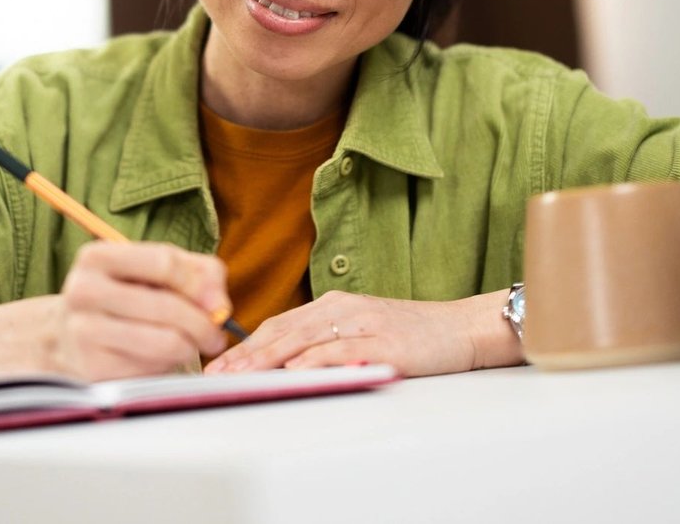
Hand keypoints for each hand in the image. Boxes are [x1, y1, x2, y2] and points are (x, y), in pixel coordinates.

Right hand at [49, 241, 232, 380]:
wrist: (70, 338)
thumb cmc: (125, 299)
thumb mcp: (157, 272)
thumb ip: (200, 273)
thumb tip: (218, 306)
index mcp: (97, 257)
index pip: (164, 262)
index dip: (198, 285)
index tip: (216, 304)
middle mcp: (83, 291)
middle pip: (167, 306)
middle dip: (203, 324)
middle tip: (214, 336)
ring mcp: (84, 332)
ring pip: (165, 342)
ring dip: (189, 347)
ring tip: (189, 346)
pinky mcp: (93, 369)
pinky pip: (152, 369)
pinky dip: (166, 366)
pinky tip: (159, 359)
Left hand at [203, 290, 490, 376]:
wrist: (461, 328)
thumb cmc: (413, 334)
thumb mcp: (361, 330)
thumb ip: (326, 340)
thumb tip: (285, 363)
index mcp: (333, 304)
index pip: (279, 323)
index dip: (246, 344)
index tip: (220, 364)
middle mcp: (342, 308)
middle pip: (283, 330)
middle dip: (247, 354)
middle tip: (218, 373)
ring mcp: (362, 322)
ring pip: (304, 338)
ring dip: (269, 358)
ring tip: (242, 374)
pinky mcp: (382, 341)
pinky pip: (340, 350)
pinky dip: (313, 360)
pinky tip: (293, 371)